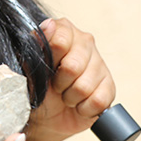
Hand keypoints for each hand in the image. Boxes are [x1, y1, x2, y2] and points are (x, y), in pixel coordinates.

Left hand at [29, 18, 115, 140]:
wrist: (48, 115)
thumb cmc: (39, 86)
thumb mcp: (31, 68)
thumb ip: (37, 46)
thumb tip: (48, 26)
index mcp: (64, 31)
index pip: (60, 39)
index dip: (51, 60)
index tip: (46, 68)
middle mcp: (85, 42)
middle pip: (73, 66)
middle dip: (60, 83)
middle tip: (56, 86)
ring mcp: (100, 63)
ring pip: (84, 87)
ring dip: (70, 98)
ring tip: (66, 95)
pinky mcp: (109, 86)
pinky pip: (97, 100)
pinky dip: (83, 108)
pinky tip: (79, 103)